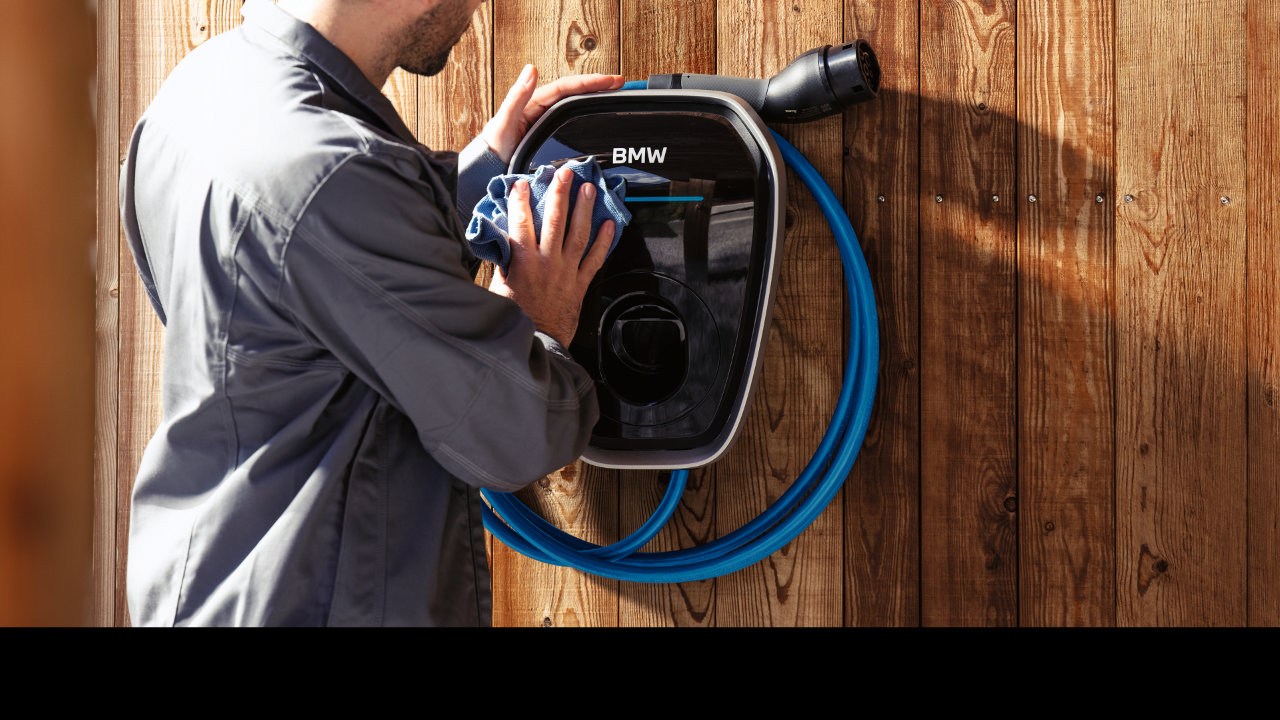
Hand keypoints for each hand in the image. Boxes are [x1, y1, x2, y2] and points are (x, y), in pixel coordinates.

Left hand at [481, 65, 624, 163]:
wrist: (487, 174)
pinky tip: (599, 126)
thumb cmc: (492, 150)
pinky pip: (572, 130)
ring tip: (614, 100)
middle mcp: (542, 113)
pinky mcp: (550, 144)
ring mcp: (547, 128)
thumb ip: (516, 97)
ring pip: (575, 112)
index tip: (610, 80)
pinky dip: (587, 124)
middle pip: (575, 96)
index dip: (589, 83)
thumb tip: (530, 69)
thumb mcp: (503, 122)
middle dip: (597, 88)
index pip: (566, 88)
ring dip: (594, 103)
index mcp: (533, 105)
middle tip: (619, 85)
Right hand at [488, 167, 613, 345]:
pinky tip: (608, 225)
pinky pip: (594, 259)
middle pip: (555, 221)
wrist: (536, 344)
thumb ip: (503, 263)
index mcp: (523, 263)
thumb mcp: (499, 288)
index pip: (521, 223)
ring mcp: (565, 272)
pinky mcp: (579, 284)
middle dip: (560, 193)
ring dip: (584, 210)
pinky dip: (603, 242)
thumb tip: (501, 243)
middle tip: (565, 173)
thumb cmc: (515, 318)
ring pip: (577, 234)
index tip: (522, 184)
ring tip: (589, 190)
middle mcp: (546, 263)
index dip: (521, 201)